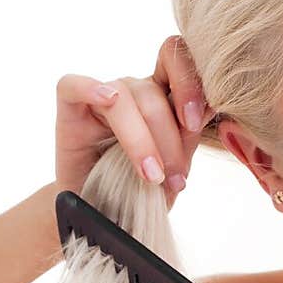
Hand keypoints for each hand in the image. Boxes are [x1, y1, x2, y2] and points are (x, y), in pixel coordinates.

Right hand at [55, 35, 213, 210]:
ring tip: (151, 177)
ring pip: (125, 97)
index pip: (182, 64)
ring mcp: (104, 94)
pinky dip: (91, 88)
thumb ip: (190, 136)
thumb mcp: (174, 168)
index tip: (195, 123)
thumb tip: (210, 108)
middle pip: (154, 92)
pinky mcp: (71, 105)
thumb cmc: (142, 192)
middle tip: (175, 179)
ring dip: (141, 140)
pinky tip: (107, 100)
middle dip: (168, 139)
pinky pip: (75, 84)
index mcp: (168, 97)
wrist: (103, 218)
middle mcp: (137, 91)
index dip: (190, 85)